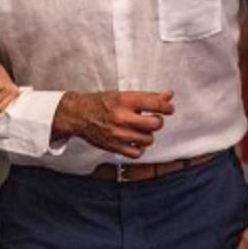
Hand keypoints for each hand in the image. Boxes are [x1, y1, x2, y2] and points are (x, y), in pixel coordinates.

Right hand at [51, 91, 171, 158]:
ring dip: (148, 135)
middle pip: (155, 124)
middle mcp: (122, 117)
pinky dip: (139, 148)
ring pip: (148, 139)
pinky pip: (136, 153)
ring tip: (141, 130)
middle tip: (153, 119)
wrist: (79, 114)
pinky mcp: (114, 146)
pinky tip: (135, 141)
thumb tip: (168, 95)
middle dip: (157, 121)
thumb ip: (147, 97)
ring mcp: (118, 133)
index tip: (169, 108)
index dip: (167, 107)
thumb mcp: (123, 95)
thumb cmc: (101, 103)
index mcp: (125, 100)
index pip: (155, 104)